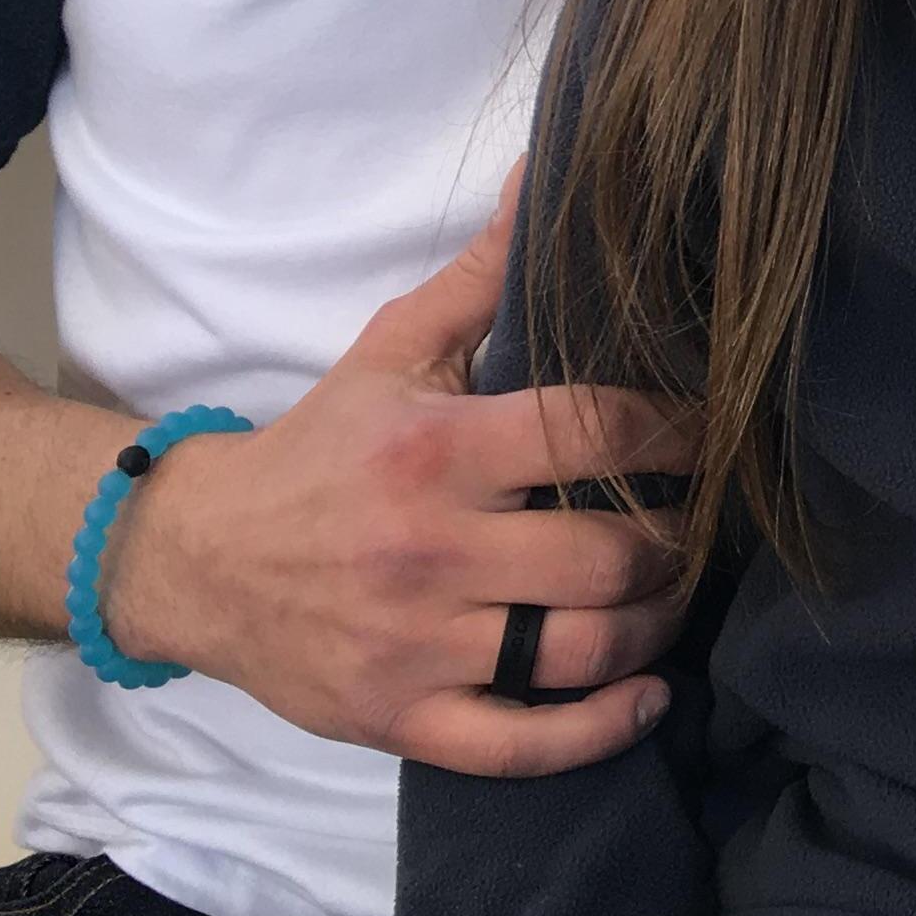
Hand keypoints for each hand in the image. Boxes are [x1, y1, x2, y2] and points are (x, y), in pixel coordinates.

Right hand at [106, 170, 698, 777]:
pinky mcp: (400, 719)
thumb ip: (482, 274)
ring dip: (654, 626)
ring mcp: (416, 643)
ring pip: (578, 650)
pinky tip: (648, 696)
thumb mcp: (393, 349)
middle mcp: (431, 548)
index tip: (719, 433)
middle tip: (705, 526)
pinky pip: (520, 745)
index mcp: (439, 449)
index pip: (594, 433)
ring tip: (677, 595)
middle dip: (677, 541)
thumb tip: (546, 171)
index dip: (680, 434)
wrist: (196, 559)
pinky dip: (599, 730)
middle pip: (605, 554)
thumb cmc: (321, 446)